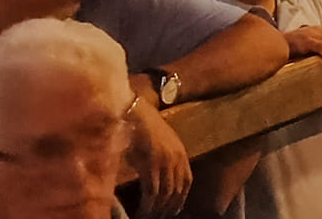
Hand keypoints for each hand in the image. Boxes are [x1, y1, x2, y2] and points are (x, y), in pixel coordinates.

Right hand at [126, 95, 191, 217]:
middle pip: (176, 191)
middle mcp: (176, 158)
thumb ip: (163, 161)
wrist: (135, 113)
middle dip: (167, 208)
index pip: (186, 182)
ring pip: (165, 194)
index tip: (173, 211)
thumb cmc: (143, 128)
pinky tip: (141, 212)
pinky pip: (152, 192)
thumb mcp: (160, 144)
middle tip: (157, 218)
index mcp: (180, 153)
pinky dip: (147, 205)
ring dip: (156, 210)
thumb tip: (157, 181)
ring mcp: (165, 161)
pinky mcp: (151, 164)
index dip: (180, 199)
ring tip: (147, 217)